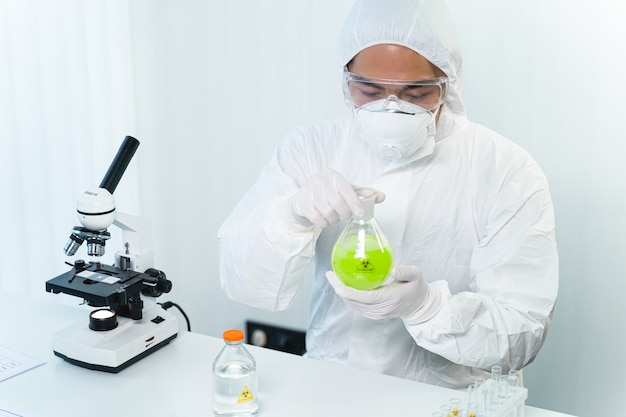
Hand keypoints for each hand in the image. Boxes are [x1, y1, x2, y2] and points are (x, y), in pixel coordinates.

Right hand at [288, 169, 383, 227]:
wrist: (303, 200)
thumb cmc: (328, 194)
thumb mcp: (345, 191)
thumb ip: (363, 193)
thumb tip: (382, 196)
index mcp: (332, 175)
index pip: (346, 189)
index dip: (354, 202)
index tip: (360, 213)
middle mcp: (319, 180)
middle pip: (337, 203)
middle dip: (344, 213)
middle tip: (344, 215)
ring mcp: (308, 191)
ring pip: (327, 212)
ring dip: (333, 219)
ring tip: (333, 217)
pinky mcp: (301, 203)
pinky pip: (317, 219)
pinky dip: (324, 223)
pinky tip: (324, 220)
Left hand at [325, 265, 441, 321]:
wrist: (420, 306)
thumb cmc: (417, 288)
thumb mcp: (416, 276)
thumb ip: (405, 271)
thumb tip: (392, 269)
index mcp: (388, 299)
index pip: (363, 297)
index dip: (347, 290)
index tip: (336, 280)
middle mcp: (380, 309)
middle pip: (354, 301)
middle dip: (339, 289)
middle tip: (330, 274)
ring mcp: (376, 313)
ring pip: (353, 305)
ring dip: (341, 293)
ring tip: (334, 277)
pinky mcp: (374, 314)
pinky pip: (357, 306)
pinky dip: (348, 296)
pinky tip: (344, 284)